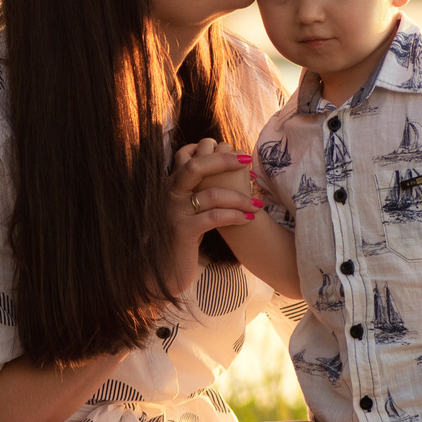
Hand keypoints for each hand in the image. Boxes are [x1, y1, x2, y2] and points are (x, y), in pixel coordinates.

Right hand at [166, 137, 262, 290]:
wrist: (165, 271)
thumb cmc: (182, 239)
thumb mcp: (187, 210)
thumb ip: (198, 191)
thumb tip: (227, 171)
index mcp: (169, 185)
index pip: (186, 156)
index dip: (211, 150)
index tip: (237, 157)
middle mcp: (168, 194)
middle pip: (196, 166)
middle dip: (224, 160)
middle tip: (247, 159)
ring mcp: (173, 211)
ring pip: (212, 194)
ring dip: (240, 198)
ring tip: (257, 204)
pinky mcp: (182, 230)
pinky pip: (215, 217)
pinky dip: (235, 216)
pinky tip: (248, 219)